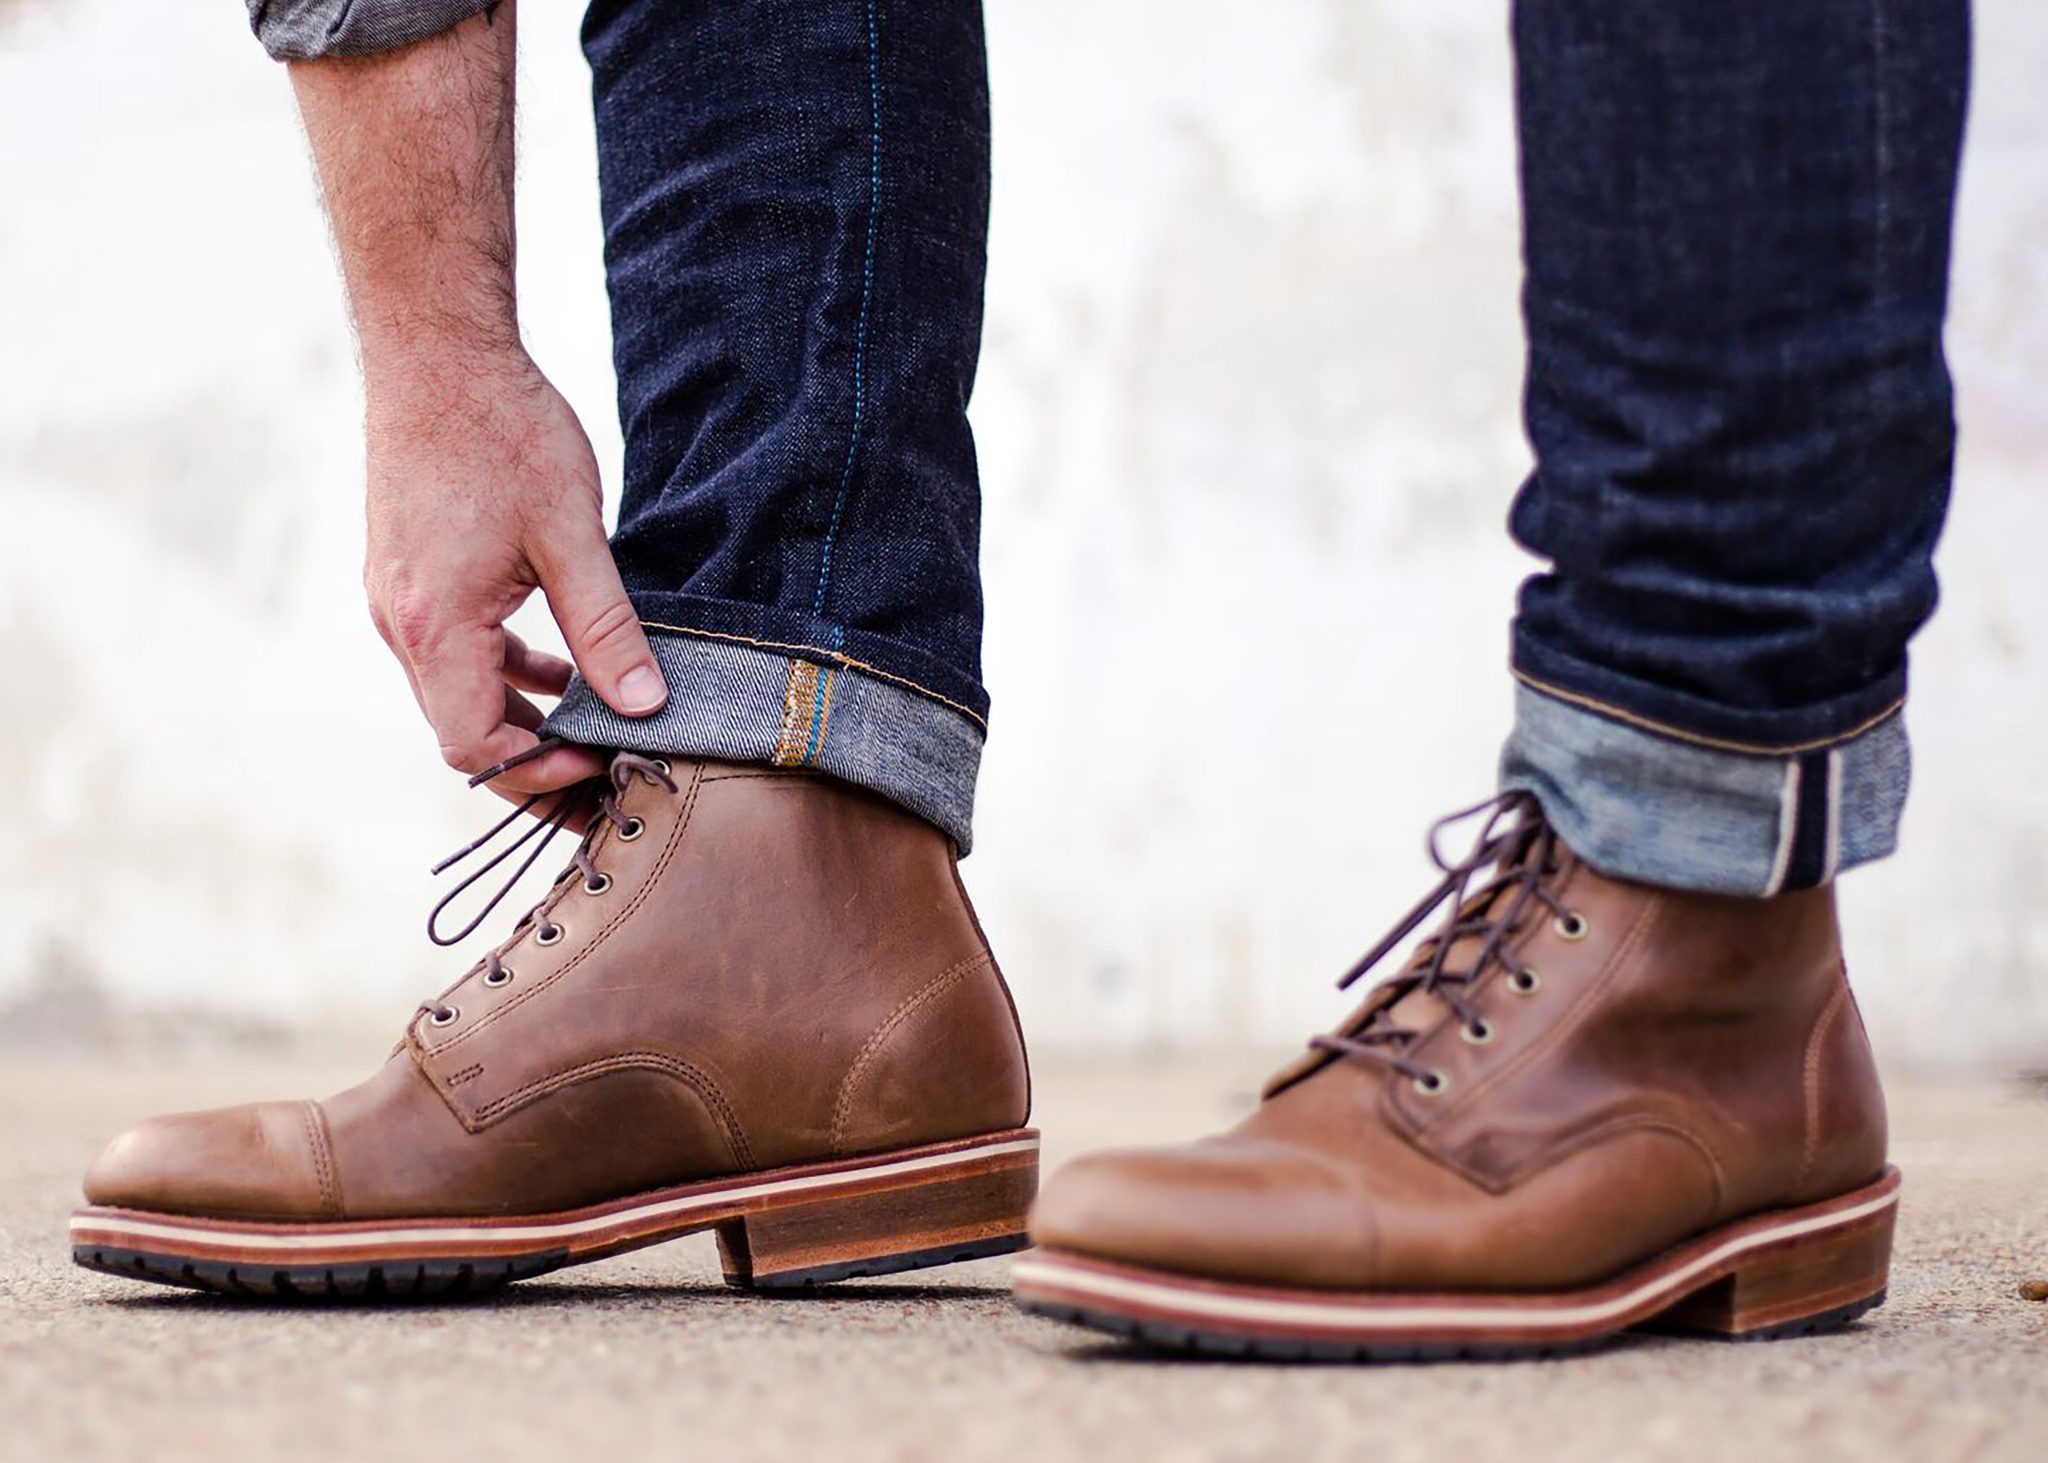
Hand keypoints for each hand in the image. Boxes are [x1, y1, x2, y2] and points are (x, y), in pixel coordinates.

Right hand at [363, 351, 667, 803]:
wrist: (436, 354)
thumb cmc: (502, 431)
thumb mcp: (572, 535)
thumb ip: (607, 629)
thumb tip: (644, 707)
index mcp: (436, 625)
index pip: (475, 746)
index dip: (540, 773)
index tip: (604, 763)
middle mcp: (403, 625)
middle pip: (463, 732)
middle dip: (537, 762)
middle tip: (610, 776)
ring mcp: (400, 602)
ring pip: (459, 695)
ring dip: (523, 718)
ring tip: (597, 733)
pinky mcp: (411, 579)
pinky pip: (455, 654)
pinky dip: (505, 674)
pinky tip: (563, 669)